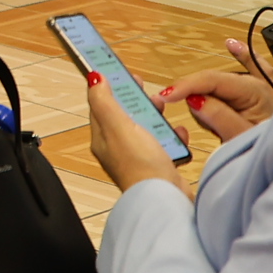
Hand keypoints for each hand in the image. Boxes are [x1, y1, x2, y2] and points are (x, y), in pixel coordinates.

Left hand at [84, 72, 184, 193]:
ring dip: (155, 115)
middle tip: (147, 90)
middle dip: (136, 99)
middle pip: (124, 114)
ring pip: (145, 128)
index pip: (101, 105)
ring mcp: (138, 157)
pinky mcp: (157, 166)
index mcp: (103, 138)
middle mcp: (118, 148)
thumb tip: (93, 78)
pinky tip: (179, 133)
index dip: (110, 86)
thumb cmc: (141, 166)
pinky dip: (172, 136)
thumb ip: (105, 102)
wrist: (166, 199)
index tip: (121, 72)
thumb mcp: (119, 126)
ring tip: (164, 108)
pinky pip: (164, 144)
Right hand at [156, 41, 272, 140]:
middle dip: (198, 100)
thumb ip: (219, 118)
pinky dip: (242, 56)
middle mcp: (255, 83)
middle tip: (208, 128)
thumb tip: (194, 99)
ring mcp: (259, 86)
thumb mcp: (242, 139)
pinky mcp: (261, 93)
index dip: (185, 86)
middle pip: (210, 83)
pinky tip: (232, 45)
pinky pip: (251, 66)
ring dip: (209, 103)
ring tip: (222, 129)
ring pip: (217, 87)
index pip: (210, 79)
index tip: (166, 97)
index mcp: (253, 91)